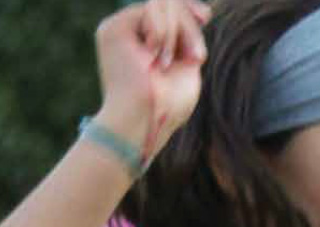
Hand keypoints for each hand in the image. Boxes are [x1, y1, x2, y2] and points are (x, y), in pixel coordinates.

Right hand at [95, 0, 210, 161]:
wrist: (145, 121)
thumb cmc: (168, 105)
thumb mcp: (187, 64)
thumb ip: (189, 37)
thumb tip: (202, 11)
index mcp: (148, 43)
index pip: (171, 10)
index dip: (189, 8)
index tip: (206, 17)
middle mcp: (132, 34)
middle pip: (169, 4)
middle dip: (188, 27)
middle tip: (195, 58)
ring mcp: (121, 30)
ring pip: (162, 3)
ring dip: (176, 33)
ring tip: (166, 64)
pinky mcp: (113, 29)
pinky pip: (151, 7)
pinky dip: (162, 33)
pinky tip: (153, 57)